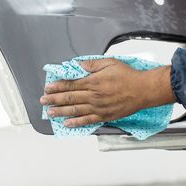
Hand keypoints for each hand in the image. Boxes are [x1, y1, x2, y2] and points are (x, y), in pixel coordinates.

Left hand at [39, 58, 175, 127]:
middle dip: (54, 99)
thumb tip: (78, 64)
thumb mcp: (109, 63)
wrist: (143, 90)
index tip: (48, 87)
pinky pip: (87, 120)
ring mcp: (98, 108)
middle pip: (69, 98)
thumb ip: (92, 64)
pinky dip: (76, 122)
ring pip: (75, 110)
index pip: (71, 85)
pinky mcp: (104, 116)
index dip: (57, 86)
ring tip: (49, 112)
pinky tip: (66, 123)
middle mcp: (94, 96)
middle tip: (43, 100)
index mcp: (93, 82)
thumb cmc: (128, 75)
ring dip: (60, 111)